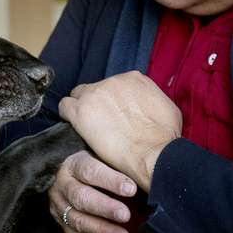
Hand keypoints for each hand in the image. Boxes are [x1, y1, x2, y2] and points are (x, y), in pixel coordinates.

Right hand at [48, 150, 136, 232]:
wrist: (67, 175)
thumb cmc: (96, 166)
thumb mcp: (103, 157)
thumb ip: (120, 165)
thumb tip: (149, 174)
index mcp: (74, 164)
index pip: (89, 171)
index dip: (110, 181)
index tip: (131, 189)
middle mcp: (62, 185)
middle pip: (81, 197)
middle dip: (104, 208)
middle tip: (125, 215)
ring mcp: (58, 206)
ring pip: (77, 220)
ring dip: (102, 230)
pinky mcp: (61, 223)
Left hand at [58, 71, 181, 191]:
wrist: (152, 153)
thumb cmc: (163, 137)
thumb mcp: (167, 109)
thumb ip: (151, 100)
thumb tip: (147, 105)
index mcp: (134, 79)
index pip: (114, 86)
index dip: (112, 101)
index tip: (114, 114)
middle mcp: (113, 81)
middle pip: (96, 89)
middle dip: (97, 104)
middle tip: (101, 123)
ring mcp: (94, 94)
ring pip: (78, 96)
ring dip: (82, 109)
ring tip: (88, 127)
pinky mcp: (80, 111)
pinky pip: (65, 107)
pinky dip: (67, 116)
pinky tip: (75, 128)